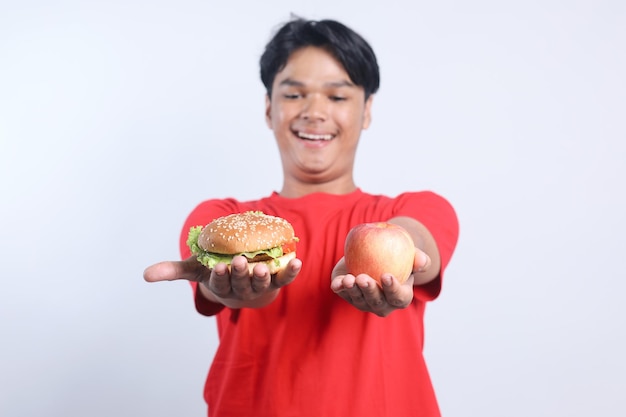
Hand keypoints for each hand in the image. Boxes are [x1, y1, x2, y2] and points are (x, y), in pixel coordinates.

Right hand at [144, 255, 301, 308]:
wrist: (243, 278)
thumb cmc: (217, 270)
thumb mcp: (195, 268)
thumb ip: (173, 271)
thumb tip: (145, 275)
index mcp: (221, 284)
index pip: (219, 282)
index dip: (220, 276)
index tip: (219, 267)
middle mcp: (241, 288)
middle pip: (241, 283)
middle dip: (241, 273)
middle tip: (242, 262)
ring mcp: (260, 285)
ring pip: (261, 283)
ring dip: (263, 275)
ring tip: (263, 265)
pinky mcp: (276, 281)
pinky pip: (284, 278)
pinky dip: (291, 271)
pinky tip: (297, 261)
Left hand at [330, 248, 430, 316]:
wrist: (375, 252)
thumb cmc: (398, 256)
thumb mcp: (410, 254)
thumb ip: (418, 257)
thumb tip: (421, 261)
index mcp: (400, 297)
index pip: (398, 297)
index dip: (393, 289)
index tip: (386, 276)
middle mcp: (382, 304)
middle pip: (376, 302)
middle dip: (369, 291)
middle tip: (363, 278)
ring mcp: (364, 302)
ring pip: (358, 300)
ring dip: (353, 290)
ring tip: (349, 279)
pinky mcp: (347, 295)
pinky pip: (343, 293)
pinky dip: (339, 288)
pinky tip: (338, 281)